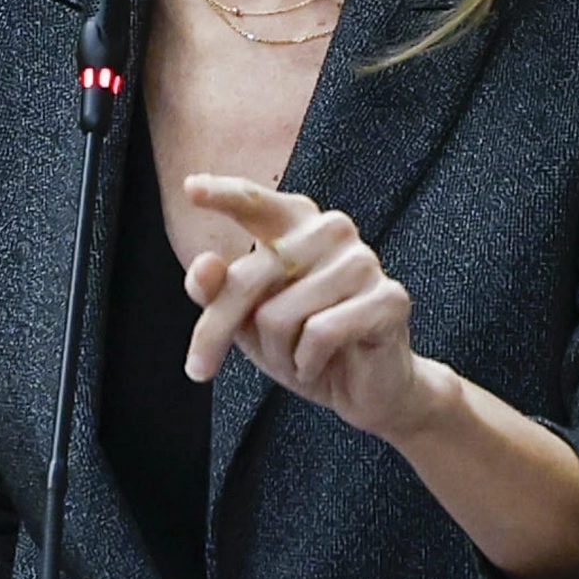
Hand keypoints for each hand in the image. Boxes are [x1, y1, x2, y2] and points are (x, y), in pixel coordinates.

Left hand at [182, 175, 437, 442]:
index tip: (189, 189)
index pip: (253, 202)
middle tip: (198, 369)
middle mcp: (332, 230)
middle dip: (216, 330)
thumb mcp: (245, 320)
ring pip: (279, 315)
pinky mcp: (389, 299)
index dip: (223, 195)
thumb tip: (204, 265)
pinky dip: (306, 363)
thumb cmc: (301, 344)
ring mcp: (363, 261)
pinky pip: (319, 334)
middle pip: (247, 280)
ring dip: (278, 352)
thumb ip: (218, 291)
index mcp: (296, 223)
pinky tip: (317, 365)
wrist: (366, 389)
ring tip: (298, 357)